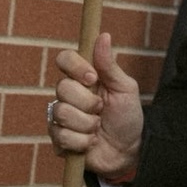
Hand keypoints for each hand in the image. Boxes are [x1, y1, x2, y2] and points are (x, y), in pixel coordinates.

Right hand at [49, 31, 143, 179]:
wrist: (128, 150)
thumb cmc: (127, 116)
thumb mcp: (125, 88)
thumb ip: (109, 66)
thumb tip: (103, 35)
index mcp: (84, 78)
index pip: (64, 59)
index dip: (75, 67)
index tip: (93, 78)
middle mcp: (68, 95)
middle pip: (62, 88)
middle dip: (88, 102)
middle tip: (101, 109)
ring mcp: (60, 117)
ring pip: (62, 113)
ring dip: (87, 123)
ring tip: (97, 127)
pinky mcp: (58, 139)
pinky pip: (61, 136)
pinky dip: (82, 141)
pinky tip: (91, 142)